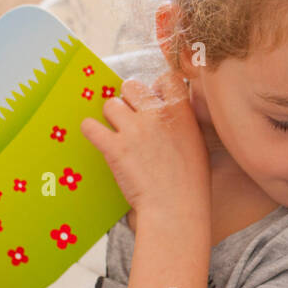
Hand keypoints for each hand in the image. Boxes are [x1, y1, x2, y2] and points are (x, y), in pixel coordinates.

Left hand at [79, 70, 210, 218]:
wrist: (176, 209)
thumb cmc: (190, 184)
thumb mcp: (197, 144)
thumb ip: (182, 121)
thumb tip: (167, 111)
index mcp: (180, 111)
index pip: (165, 78)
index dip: (156, 90)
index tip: (154, 105)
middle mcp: (156, 114)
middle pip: (132, 86)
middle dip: (129, 100)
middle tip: (131, 120)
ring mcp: (134, 129)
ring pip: (110, 104)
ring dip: (111, 118)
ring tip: (117, 135)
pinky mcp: (114, 147)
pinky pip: (90, 126)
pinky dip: (91, 132)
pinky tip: (98, 140)